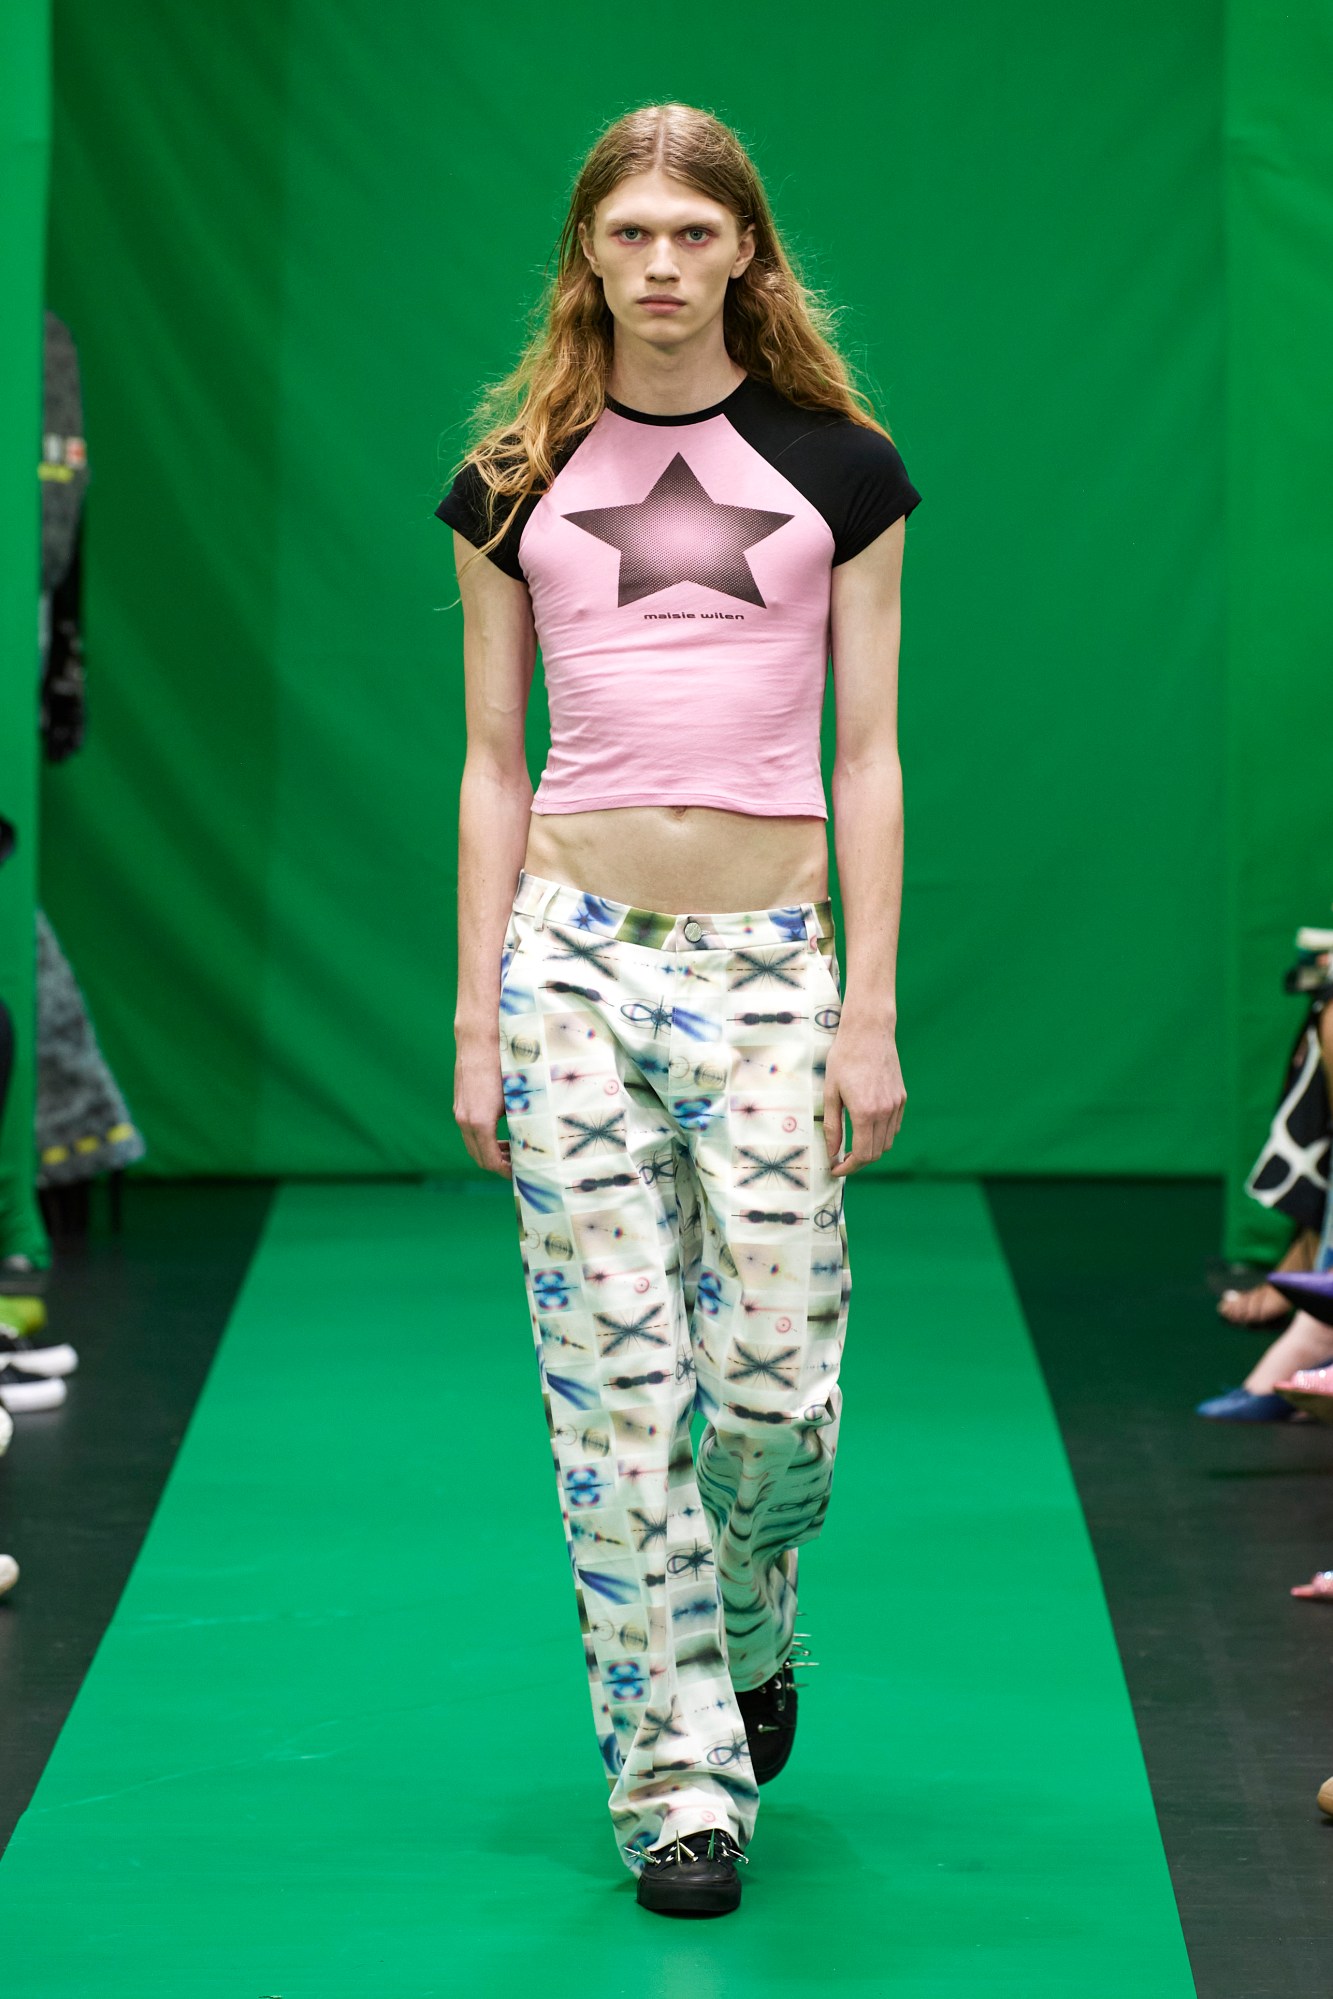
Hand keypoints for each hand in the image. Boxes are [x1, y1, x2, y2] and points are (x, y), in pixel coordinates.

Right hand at [454, 1026, 511, 1176]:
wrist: (479, 1037)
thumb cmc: (503, 1064)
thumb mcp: (518, 1096)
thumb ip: (524, 1121)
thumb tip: (539, 1142)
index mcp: (479, 1122)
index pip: (490, 1161)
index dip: (507, 1172)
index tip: (522, 1173)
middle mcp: (464, 1120)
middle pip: (478, 1157)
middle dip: (499, 1165)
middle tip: (520, 1165)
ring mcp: (459, 1111)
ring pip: (472, 1143)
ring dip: (490, 1151)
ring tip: (513, 1150)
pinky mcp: (459, 1102)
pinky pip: (469, 1130)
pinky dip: (484, 1138)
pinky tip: (501, 1131)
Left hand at [823, 1017, 904, 1176]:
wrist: (869, 1032)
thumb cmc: (844, 1058)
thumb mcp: (830, 1092)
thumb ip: (833, 1126)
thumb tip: (832, 1152)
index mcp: (865, 1113)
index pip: (862, 1154)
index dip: (848, 1168)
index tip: (836, 1169)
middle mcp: (885, 1112)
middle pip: (876, 1153)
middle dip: (859, 1162)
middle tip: (841, 1161)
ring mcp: (896, 1105)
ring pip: (887, 1142)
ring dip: (871, 1149)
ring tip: (852, 1146)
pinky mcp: (901, 1097)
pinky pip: (894, 1126)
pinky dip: (882, 1135)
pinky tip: (866, 1129)